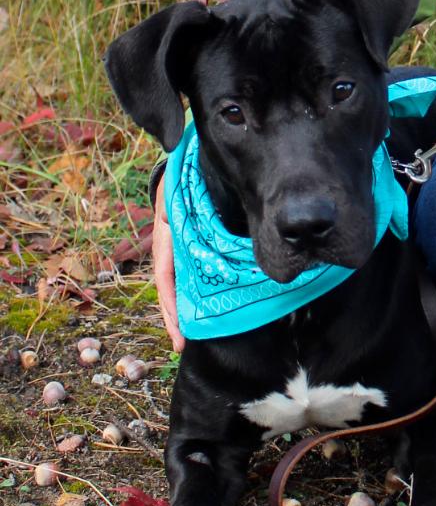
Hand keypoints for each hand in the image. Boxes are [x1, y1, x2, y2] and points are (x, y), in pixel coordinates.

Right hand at [153, 174, 183, 351]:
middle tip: (180, 343)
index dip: (170, 304)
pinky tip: (193, 308)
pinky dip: (186, 292)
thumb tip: (199, 229)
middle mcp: (167, 245)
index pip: (165, 276)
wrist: (182, 162)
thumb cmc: (184, 177)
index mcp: (166, 235)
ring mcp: (174, 247)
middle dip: (172, 316)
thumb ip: (188, 211)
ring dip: (178, 308)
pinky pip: (184, 273)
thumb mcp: (181, 193)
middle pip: (168, 287)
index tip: (177, 329)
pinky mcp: (185, 246)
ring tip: (183, 336)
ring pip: (175, 283)